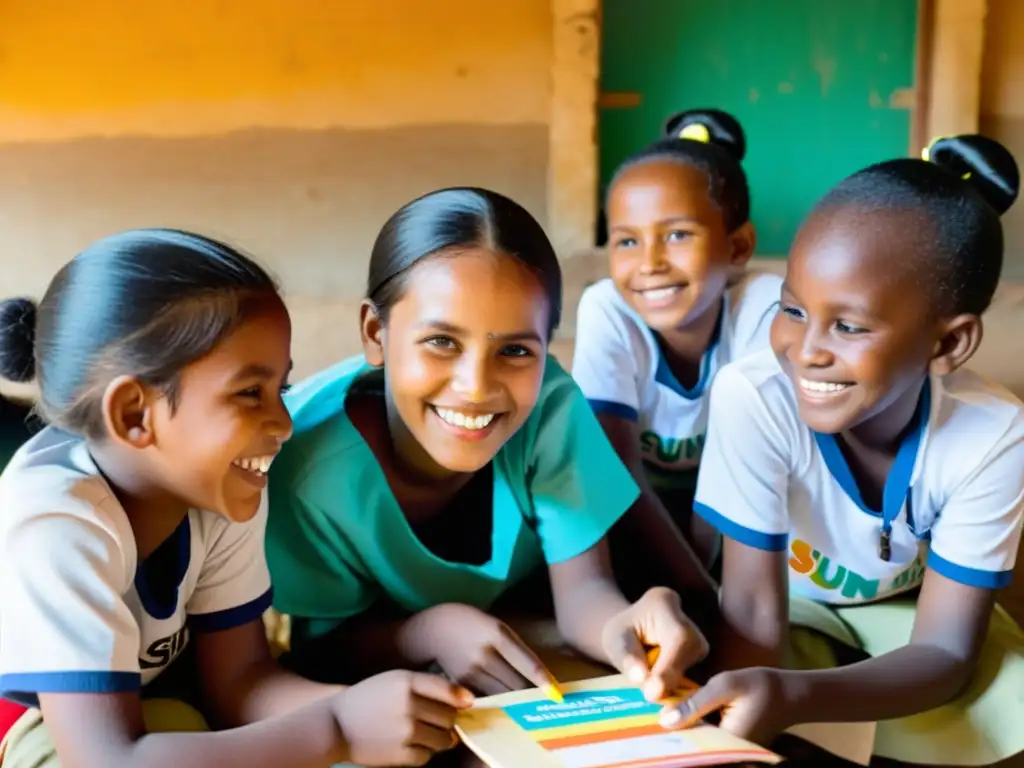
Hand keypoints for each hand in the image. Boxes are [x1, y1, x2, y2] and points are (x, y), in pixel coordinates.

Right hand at [331, 669, 473, 765]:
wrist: (334, 726)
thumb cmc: (365, 700)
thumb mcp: (392, 680)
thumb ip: (423, 685)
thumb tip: (460, 700)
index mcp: (406, 682)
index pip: (447, 689)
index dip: (461, 698)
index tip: (468, 702)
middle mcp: (408, 705)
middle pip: (449, 716)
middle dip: (449, 720)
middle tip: (439, 721)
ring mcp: (405, 731)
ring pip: (444, 738)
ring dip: (442, 738)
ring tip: (427, 734)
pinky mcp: (400, 754)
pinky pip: (428, 756)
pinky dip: (425, 752)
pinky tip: (413, 745)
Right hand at [414, 603, 556, 695]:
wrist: (431, 629)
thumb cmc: (470, 623)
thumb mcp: (495, 625)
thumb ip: (515, 647)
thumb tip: (539, 674)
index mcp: (496, 634)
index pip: (526, 662)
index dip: (543, 680)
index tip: (557, 695)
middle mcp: (484, 655)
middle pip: (516, 684)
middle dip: (533, 695)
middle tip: (547, 704)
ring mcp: (470, 673)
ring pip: (502, 695)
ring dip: (517, 702)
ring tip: (530, 708)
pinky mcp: (459, 686)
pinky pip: (484, 699)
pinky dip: (497, 704)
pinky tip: (505, 708)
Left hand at [601, 587, 708, 700]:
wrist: (630, 632)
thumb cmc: (620, 635)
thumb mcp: (614, 642)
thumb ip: (626, 657)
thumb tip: (640, 678)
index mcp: (664, 602)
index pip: (677, 638)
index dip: (669, 667)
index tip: (650, 693)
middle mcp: (687, 617)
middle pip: (690, 652)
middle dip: (670, 678)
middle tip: (648, 697)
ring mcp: (697, 634)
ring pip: (695, 665)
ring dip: (673, 683)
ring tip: (650, 688)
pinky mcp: (700, 652)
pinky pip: (694, 672)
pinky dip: (677, 685)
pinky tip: (662, 690)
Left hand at [659, 667, 788, 745]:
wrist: (791, 694)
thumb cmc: (760, 685)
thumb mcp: (725, 686)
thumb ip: (694, 703)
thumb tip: (663, 721)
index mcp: (727, 743)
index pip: (689, 745)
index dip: (667, 735)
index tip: (645, 725)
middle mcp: (729, 755)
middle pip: (691, 747)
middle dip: (672, 733)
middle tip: (647, 718)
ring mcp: (731, 753)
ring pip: (697, 743)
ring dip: (681, 729)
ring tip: (655, 716)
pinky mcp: (730, 746)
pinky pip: (705, 740)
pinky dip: (693, 728)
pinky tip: (676, 715)